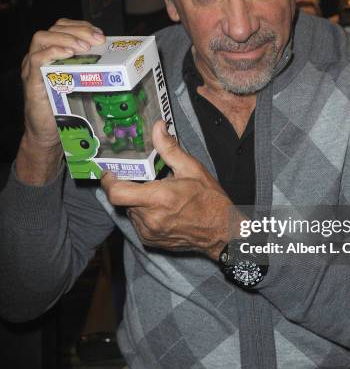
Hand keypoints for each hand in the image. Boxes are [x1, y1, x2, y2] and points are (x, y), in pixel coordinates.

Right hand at [21, 19, 105, 149]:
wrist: (48, 133)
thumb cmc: (65, 108)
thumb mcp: (80, 83)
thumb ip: (89, 69)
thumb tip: (117, 60)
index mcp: (52, 52)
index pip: (63, 27)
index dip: (81, 26)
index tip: (100, 34)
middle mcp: (40, 54)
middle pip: (55, 29)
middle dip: (79, 31)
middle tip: (97, 40)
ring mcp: (32, 66)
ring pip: (42, 38)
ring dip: (66, 39)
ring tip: (84, 48)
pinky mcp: (30, 80)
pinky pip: (36, 59)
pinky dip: (52, 53)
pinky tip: (68, 55)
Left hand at [101, 121, 235, 259]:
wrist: (222, 231)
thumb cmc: (210, 200)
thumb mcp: (191, 169)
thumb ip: (169, 148)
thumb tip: (158, 127)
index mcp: (159, 198)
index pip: (117, 193)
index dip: (108, 181)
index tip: (109, 172)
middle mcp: (150, 218)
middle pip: (124, 200)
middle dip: (131, 188)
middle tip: (146, 181)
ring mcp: (149, 232)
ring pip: (130, 211)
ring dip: (138, 202)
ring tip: (159, 196)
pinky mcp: (151, 241)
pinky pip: (138, 223)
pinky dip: (144, 214)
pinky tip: (162, 210)